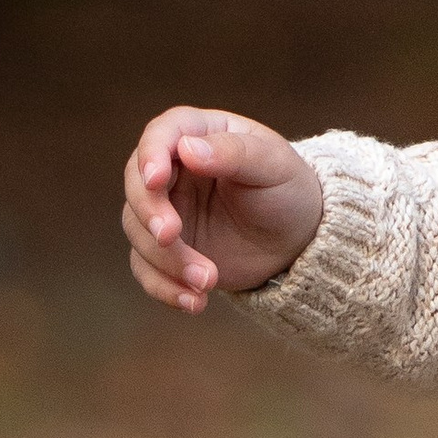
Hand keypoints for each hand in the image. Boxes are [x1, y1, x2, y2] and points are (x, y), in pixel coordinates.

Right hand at [122, 107, 322, 313]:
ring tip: (208, 280)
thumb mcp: (274, 166)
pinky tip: (194, 302)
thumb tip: (187, 149)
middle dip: (150, 212)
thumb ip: (234, 153)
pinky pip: (147, 268)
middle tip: (171, 236)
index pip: (162, 134)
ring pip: (138, 230)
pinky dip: (163, 287)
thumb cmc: (290, 192)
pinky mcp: (167, 249)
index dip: (151, 154)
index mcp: (199, 135)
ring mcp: (167, 210)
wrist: (300, 243)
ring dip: (165, 259)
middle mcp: (173, 169)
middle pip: (137, 184)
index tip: (155, 180)